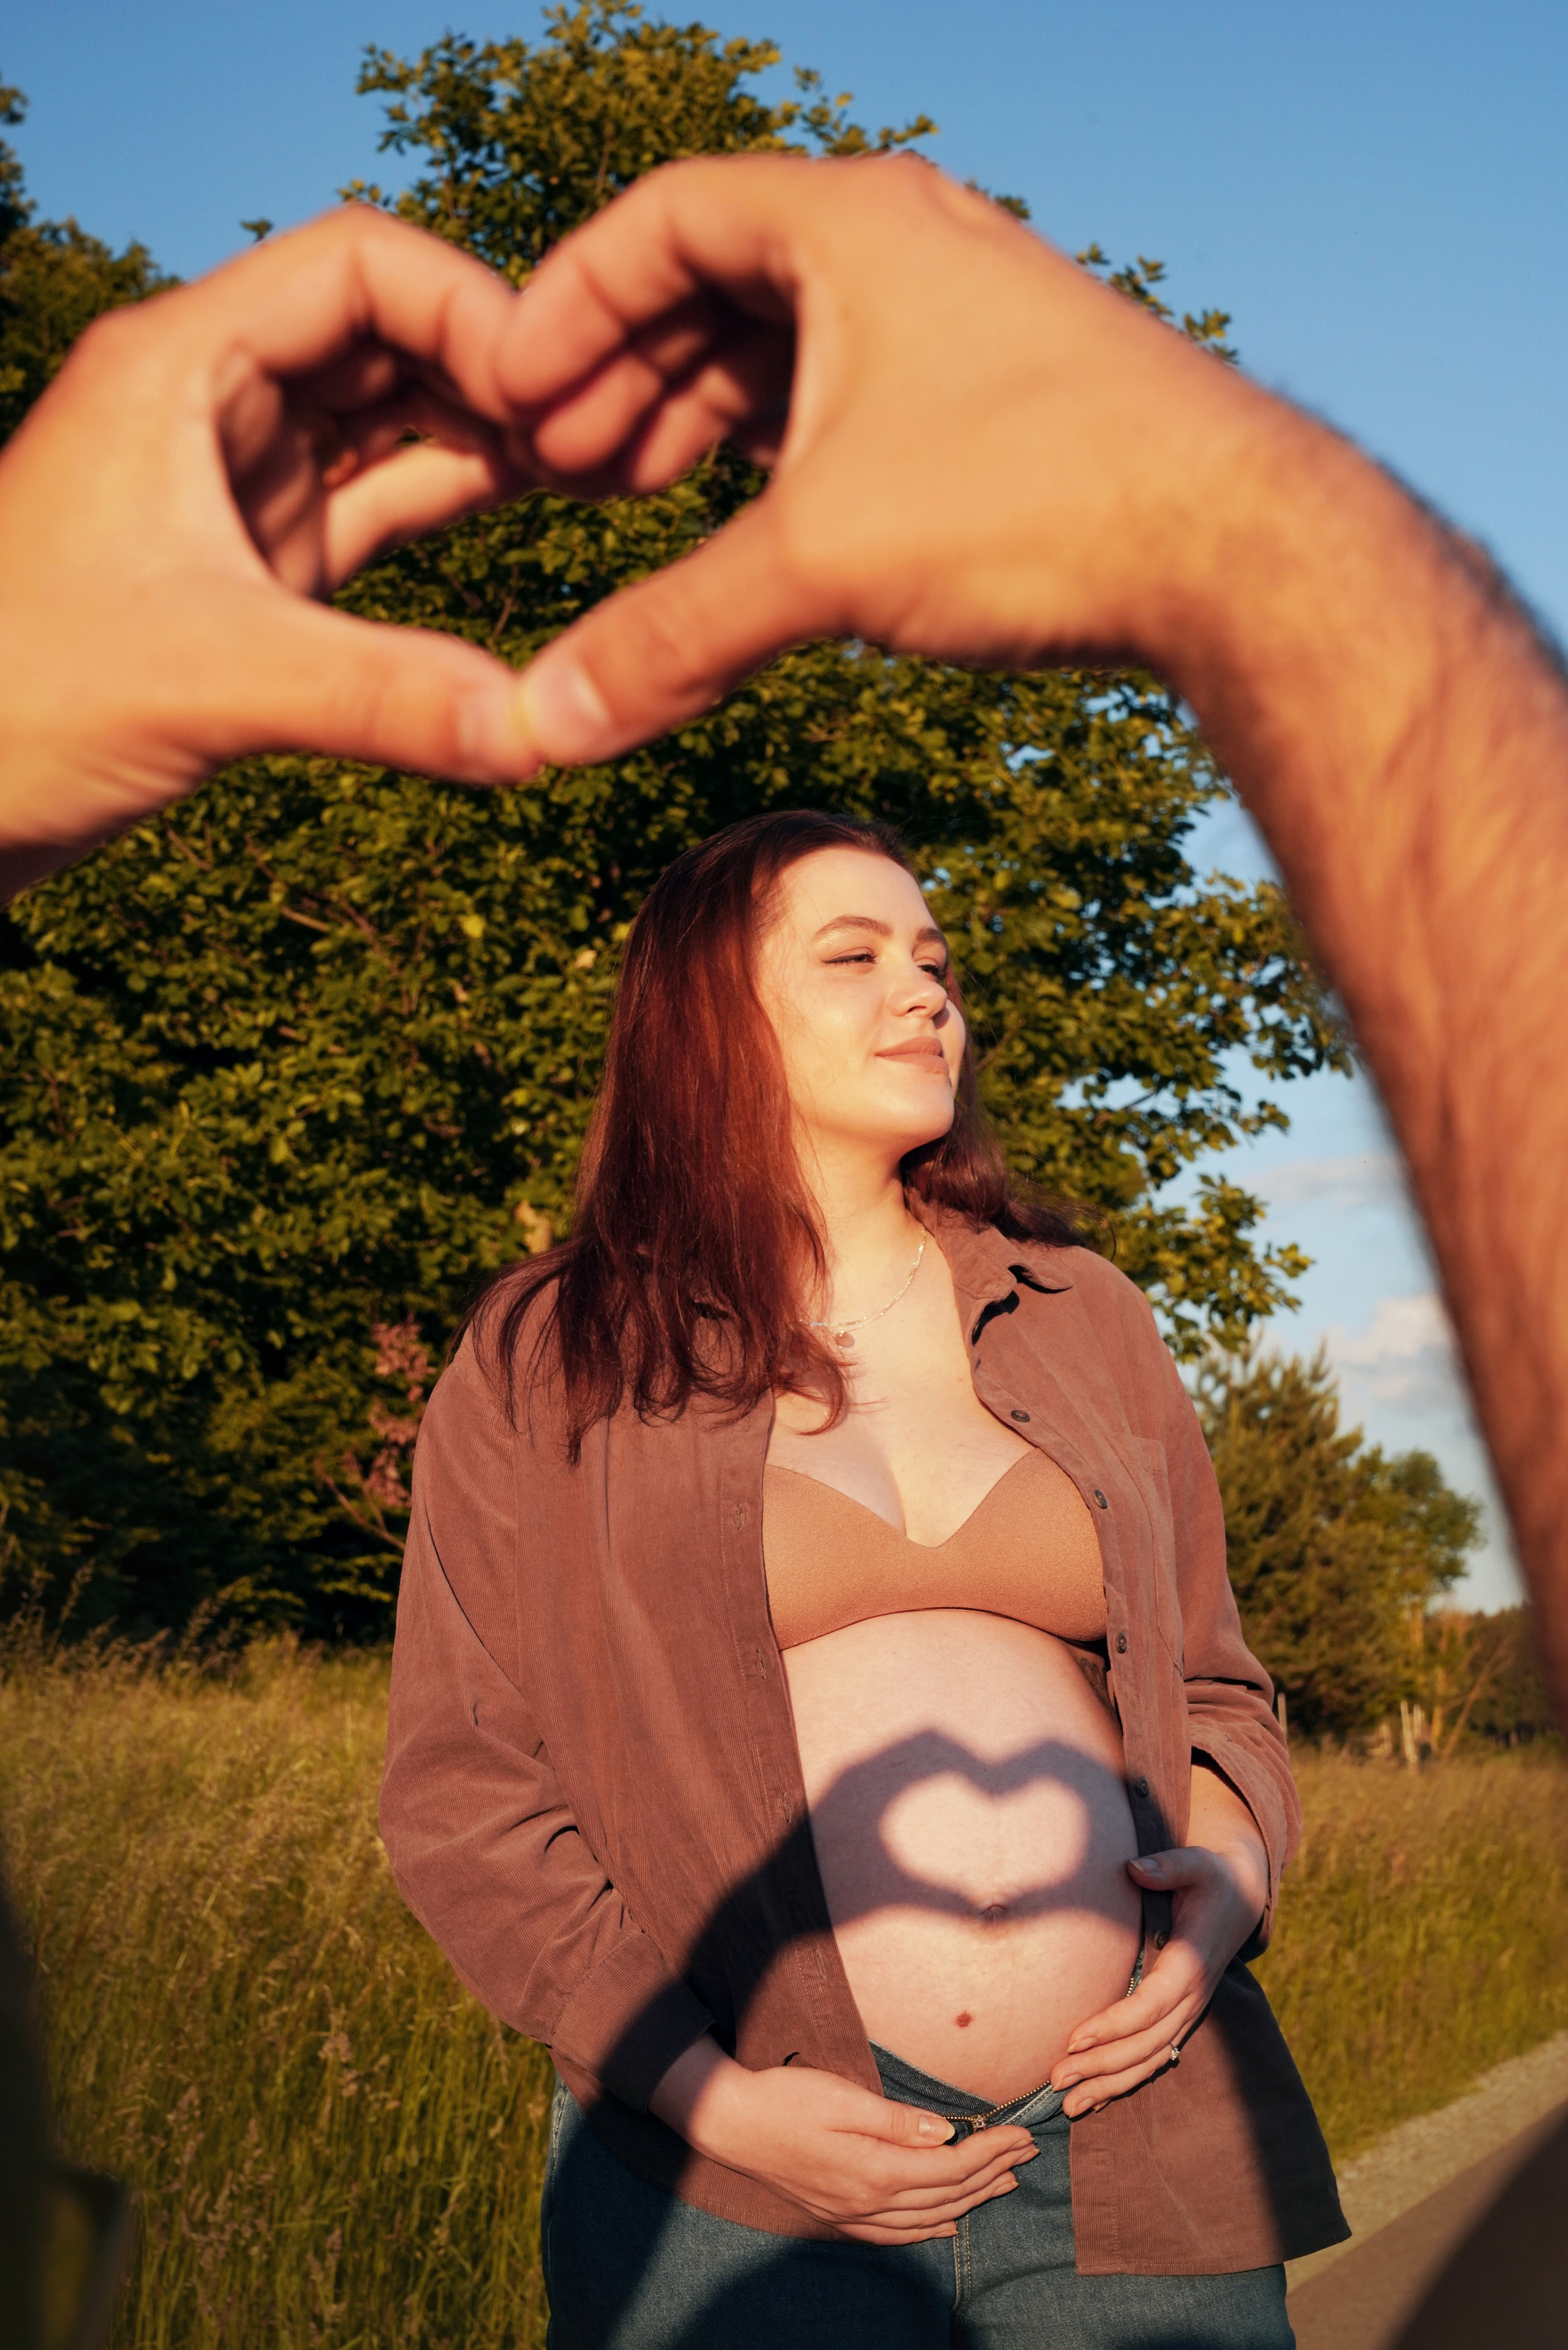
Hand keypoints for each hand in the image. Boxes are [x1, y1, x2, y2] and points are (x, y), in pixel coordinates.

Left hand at [0, 205, 540, 897]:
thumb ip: (383, 699)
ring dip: (490, 436)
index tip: (561, 401)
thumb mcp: (211, 683)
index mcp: (181, 364)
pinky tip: (540, 513)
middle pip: (391, 330)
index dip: (474, 311)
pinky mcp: (255, 559)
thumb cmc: (15, 699)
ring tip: (603, 473)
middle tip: (609, 441)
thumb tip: (544, 733)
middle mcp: (213, 398)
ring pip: (392, 415)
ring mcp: (236, 479)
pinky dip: (457, 500)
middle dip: (500, 373)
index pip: (357, 266)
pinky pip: (379, 500)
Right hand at [496, 150, 1281, 767]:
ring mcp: (963, 313)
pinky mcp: (1002, 392)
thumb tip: (543, 725)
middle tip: (557, 468)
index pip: (661, 220)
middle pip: (717, 281)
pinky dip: (780, 442)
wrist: (1242, 546)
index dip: (565, 304)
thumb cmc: (1040, 503)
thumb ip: (669, 636)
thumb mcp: (819, 564)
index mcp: (850, 221)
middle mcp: (910, 242)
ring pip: (789, 344)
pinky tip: (744, 514)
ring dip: (699, 413)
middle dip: (624, 373)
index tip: (507, 390)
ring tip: (626, 495)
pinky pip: (852, 393)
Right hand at [648, 2036, 1035, 2243]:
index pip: (949, 2168)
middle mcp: (868, 2202)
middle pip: (946, 2196)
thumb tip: (945, 2133)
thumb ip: (897, 2121)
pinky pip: (894, 2234)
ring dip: (969, 2202)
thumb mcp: (844, 2097)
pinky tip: (945, 2225)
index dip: (991, 2152)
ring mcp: (852, 2215)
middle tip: (1026, 2155)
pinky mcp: (838, 2215)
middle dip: (991, 2174)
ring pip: (926, 2219)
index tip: (1021, 2135)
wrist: (732, 2123)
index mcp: (875, 2170)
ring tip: (1002, 2185)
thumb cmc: (787, 2099)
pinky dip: (927, 2231)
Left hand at [1052, 1825, 1269, 2117]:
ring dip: (1110, 2084)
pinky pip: (1156, 2057)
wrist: (1240, 1898)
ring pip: (1151, 2059)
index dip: (1114, 2025)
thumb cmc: (1210, 1878)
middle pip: (1146, 2043)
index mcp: (1192, 1963)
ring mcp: (1190, 2012)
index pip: (1151, 2004)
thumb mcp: (1196, 1863)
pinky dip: (1126, 2080)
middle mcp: (1193, 1996)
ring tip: (1069, 2104)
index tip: (1074, 2038)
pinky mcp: (1182, 2017)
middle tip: (1057, 2079)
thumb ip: (1167, 1866)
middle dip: (1102, 2065)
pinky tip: (1095, 2098)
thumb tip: (1135, 1869)